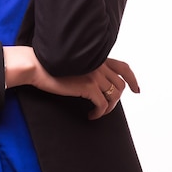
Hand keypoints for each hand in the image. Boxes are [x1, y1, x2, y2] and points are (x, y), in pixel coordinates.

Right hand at [3, 47, 139, 119]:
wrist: (36, 66)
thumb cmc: (48, 65)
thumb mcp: (71, 63)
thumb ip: (84, 67)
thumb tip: (91, 82)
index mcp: (95, 56)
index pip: (122, 66)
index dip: (132, 78)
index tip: (136, 89)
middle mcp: (98, 64)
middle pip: (120, 84)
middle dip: (118, 99)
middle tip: (110, 107)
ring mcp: (94, 74)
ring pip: (114, 95)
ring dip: (109, 107)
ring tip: (98, 112)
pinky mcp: (87, 86)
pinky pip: (103, 104)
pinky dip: (100, 113)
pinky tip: (91, 115)